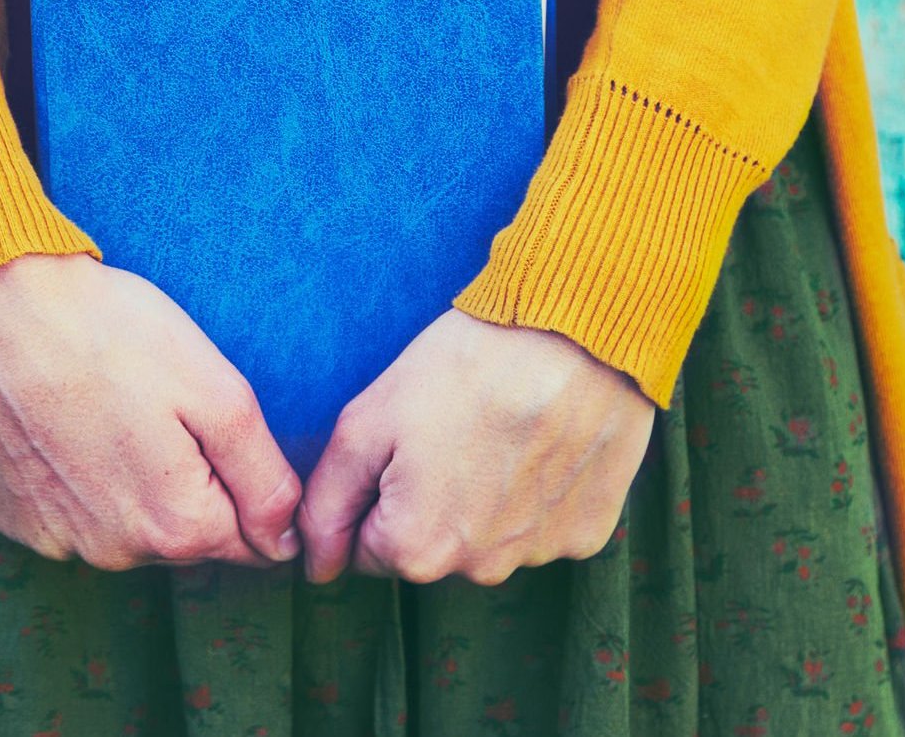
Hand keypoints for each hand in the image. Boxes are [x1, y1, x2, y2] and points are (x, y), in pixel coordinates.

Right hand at [0, 252, 302, 569]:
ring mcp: (60, 540)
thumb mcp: (215, 391)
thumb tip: (286, 542)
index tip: (214, 428)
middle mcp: (117, 552)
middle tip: (162, 407)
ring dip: (136, 484)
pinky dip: (83, 482)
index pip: (250, 540)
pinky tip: (71, 424)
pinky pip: (76, 517)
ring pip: (131, 529)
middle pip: (188, 536)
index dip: (248, 484)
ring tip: (113, 409)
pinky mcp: (18, 520)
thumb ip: (263, 478)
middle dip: (192, 482)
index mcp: (177, 526)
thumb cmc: (110, 332)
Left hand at [297, 310, 654, 585]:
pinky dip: (537, 495)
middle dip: (426, 500)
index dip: (373, 492)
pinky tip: (540, 445)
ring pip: (486, 541)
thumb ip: (327, 503)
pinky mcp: (586, 535)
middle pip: (428, 548)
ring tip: (498, 432)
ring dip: (483, 500)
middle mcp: (479, 571)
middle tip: (450, 431)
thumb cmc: (463, 368)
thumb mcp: (367, 423)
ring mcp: (539, 556)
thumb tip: (317, 566)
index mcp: (416, 550)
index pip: (365, 549)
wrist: (574, 333)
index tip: (402, 444)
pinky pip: (542, 527)